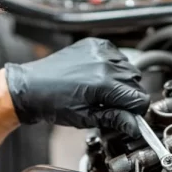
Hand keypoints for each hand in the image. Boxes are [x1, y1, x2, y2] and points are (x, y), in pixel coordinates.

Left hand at [4, 38, 149, 136]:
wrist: (32, 86)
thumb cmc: (52, 103)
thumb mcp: (86, 118)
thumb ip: (115, 119)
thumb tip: (135, 126)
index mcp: (103, 83)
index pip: (139, 99)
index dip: (135, 112)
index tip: (127, 116)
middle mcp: (104, 63)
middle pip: (136, 84)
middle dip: (128, 98)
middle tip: (110, 106)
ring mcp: (100, 51)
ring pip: (129, 69)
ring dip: (122, 83)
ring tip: (102, 91)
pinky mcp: (95, 44)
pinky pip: (118, 56)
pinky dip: (114, 68)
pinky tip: (100, 77)